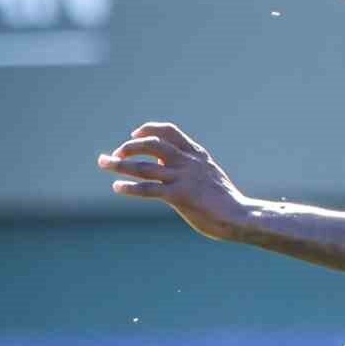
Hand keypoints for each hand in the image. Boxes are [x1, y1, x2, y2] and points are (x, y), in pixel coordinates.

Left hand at [98, 124, 244, 240]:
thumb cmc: (226, 202)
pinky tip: (117, 187)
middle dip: (128, 146)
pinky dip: (129, 187)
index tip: (134, 135)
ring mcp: (183, 178)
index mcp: (197, 154)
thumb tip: (166, 170)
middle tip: (114, 154)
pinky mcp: (179, 196)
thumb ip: (190, 169)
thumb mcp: (209, 176)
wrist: (241, 216)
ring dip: (119, 164)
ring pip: (144, 166)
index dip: (148, 129)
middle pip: (151, 144)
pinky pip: (148, 189)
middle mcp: (188, 162)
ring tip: (103, 163)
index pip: (169, 131)